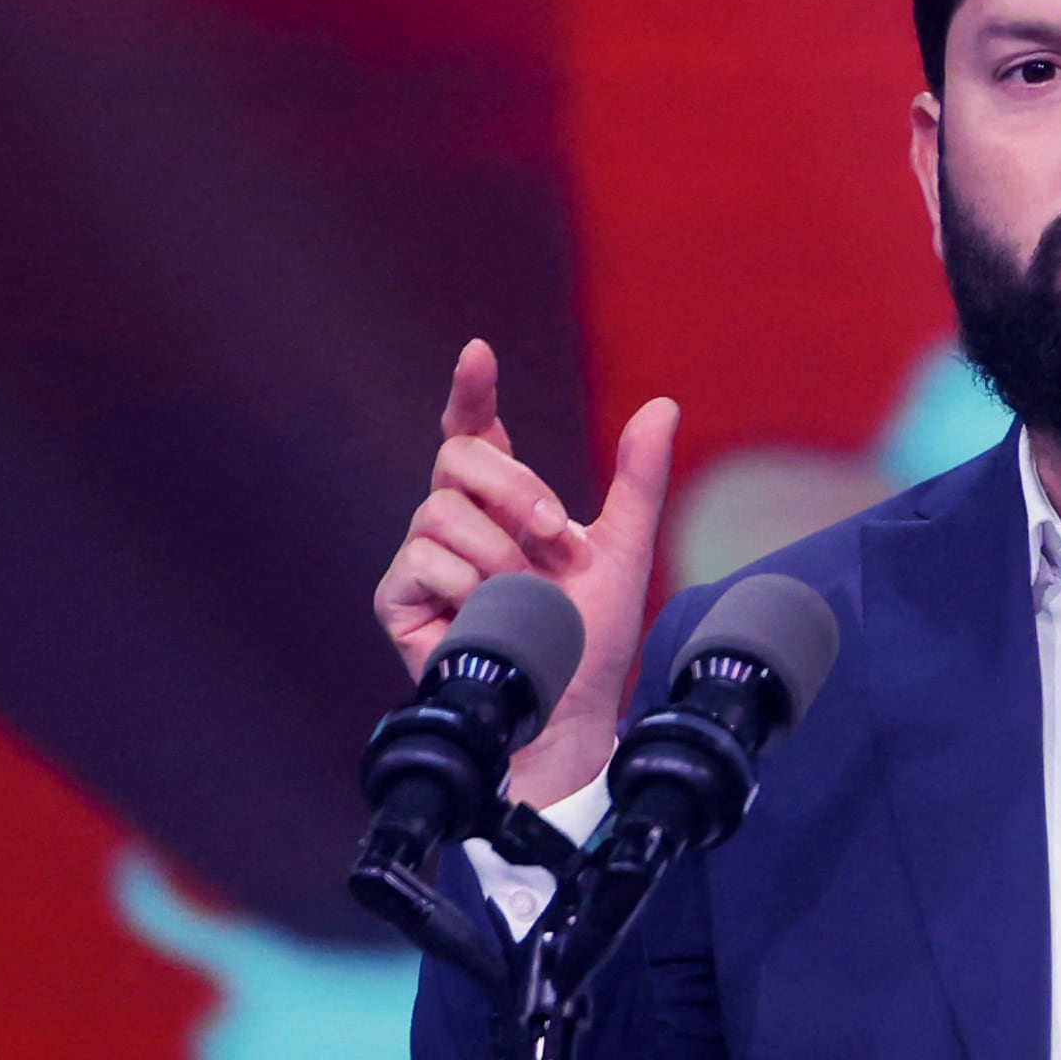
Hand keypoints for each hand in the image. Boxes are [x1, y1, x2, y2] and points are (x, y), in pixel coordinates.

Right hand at [372, 337, 678, 805]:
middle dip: (517, 490)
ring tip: (525, 594)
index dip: (471, 390)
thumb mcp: (624, 549)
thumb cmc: (590, 636)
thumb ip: (639, 479)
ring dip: (501, 553)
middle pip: (459, 457)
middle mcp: (456, 520)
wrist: (570, 706)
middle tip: (556, 537)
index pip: (476, 431)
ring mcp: (422, 558)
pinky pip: (423, 560)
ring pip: (441, 510)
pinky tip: (488, 614)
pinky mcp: (397, 599)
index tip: (480, 353)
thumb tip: (663, 405)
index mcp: (502, 501)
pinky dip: (469, 586)